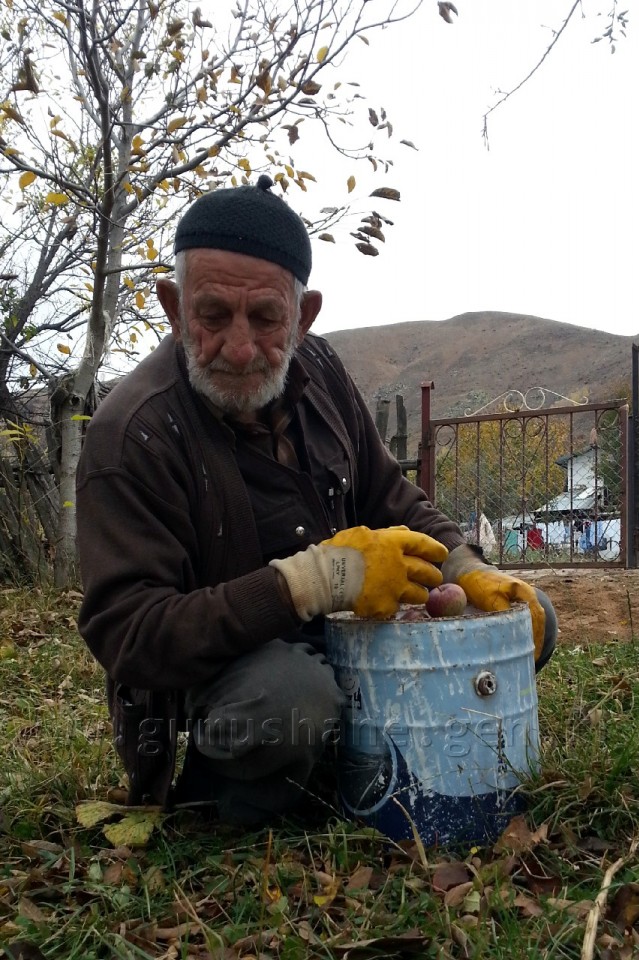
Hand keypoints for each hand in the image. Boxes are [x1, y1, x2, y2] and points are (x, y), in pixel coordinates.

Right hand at [270, 525, 447, 620]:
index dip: (435, 549)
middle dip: (433, 575)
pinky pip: (397, 607)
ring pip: (419, 594)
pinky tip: (388, 604)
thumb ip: (386, 534)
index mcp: (393, 544)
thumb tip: (404, 531)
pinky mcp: (387, 606)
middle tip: (434, 578)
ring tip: (418, 595)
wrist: (325, 577)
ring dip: (420, 593)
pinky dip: (394, 606)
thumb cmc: (339, 551)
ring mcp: (395, 588)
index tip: (442, 554)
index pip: (423, 544)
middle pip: (427, 572)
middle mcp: (400, 566)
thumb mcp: (362, 533)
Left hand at [442, 545, 555, 664]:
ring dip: (531, 638)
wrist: (470, 572)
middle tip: (533, 661)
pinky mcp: (515, 603)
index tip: (534, 655)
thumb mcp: (491, 600)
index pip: (537, 618)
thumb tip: (516, 633)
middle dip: (536, 641)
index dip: (536, 637)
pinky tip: (520, 645)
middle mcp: (528, 595)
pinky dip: (524, 632)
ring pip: (533, 621)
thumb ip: (505, 614)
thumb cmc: (479, 585)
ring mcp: (523, 599)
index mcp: (525, 592)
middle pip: (538, 621)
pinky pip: (525, 620)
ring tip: (528, 657)